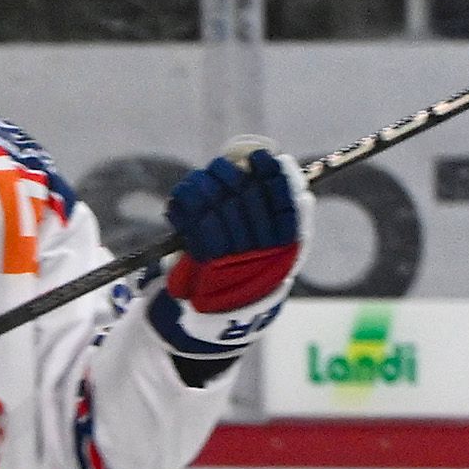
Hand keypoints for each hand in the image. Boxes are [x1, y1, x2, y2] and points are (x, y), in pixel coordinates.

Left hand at [161, 136, 310, 318]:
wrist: (224, 311)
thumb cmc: (249, 269)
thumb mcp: (275, 243)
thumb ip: (283, 209)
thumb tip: (281, 165)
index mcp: (286, 243)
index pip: (283, 200)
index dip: (272, 175)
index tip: (260, 157)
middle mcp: (265, 250)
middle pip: (247, 198)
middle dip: (231, 175)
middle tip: (220, 166)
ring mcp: (237, 255)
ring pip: (219, 206)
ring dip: (206, 185)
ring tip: (202, 176)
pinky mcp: (208, 260)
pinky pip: (196, 223)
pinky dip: (186, 204)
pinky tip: (183, 194)